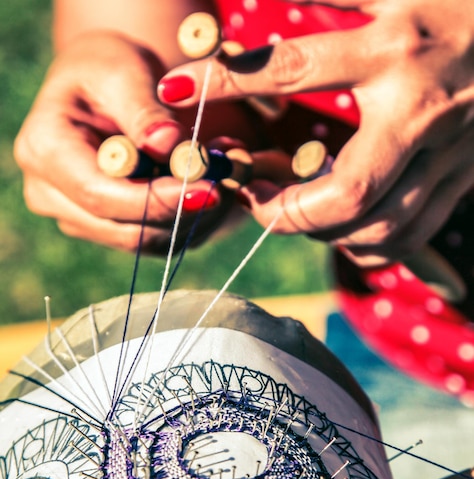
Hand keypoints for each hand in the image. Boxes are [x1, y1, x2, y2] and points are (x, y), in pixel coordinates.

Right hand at [13, 31, 230, 253]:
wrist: (105, 90)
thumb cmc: (110, 70)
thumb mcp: (125, 71)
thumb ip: (145, 110)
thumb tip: (168, 144)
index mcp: (45, 151)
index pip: (100, 194)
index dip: (156, 199)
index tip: (207, 187)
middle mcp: (52, 194)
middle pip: (124, 228)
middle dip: (182, 211)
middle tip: (228, 183)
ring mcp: (79, 218)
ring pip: (144, 242)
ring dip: (192, 218)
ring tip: (224, 179)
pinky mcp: (108, 229)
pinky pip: (155, 241)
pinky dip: (189, 221)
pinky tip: (211, 192)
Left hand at [157, 0, 473, 265]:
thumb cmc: (460, 2)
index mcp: (395, 50)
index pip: (291, 69)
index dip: (226, 79)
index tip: (178, 89)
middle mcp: (420, 113)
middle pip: (345, 194)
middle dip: (286, 208)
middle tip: (252, 197)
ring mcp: (449, 155)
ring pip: (380, 228)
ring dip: (324, 232)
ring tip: (293, 210)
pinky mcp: (463, 179)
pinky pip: (410, 236)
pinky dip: (368, 245)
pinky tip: (345, 227)